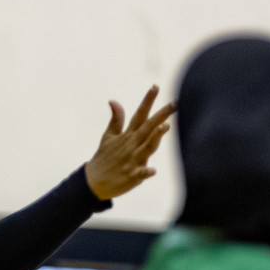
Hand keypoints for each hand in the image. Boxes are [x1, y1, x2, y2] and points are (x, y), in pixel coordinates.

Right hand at [84, 85, 175, 200]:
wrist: (93, 183)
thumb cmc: (104, 159)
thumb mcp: (108, 136)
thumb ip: (116, 119)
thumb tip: (113, 100)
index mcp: (128, 135)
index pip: (139, 114)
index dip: (147, 100)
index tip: (156, 86)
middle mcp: (132, 145)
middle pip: (149, 127)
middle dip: (162, 115)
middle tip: (175, 103)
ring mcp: (132, 160)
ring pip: (147, 147)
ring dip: (155, 137)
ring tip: (165, 126)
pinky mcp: (131, 176)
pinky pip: (140, 174)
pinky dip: (146, 172)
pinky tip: (153, 170)